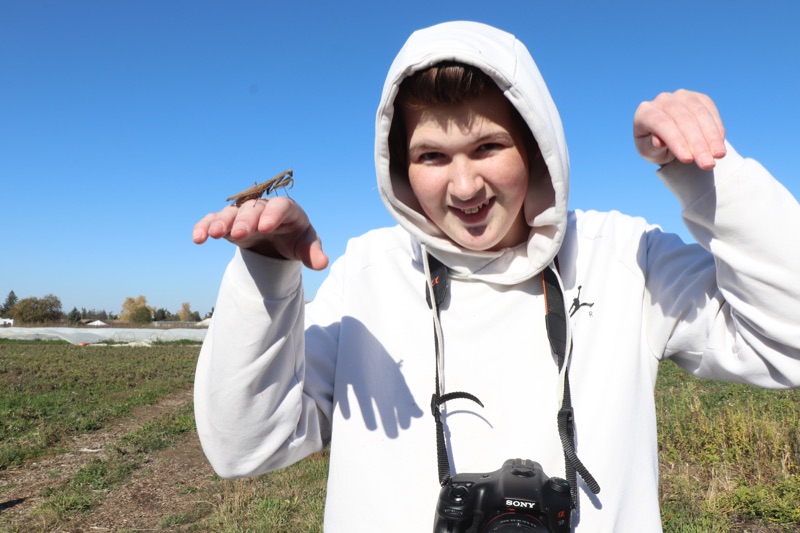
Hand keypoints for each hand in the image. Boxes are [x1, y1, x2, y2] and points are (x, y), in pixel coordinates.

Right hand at [192, 197, 328, 270]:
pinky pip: (214, 220)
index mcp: (287, 210)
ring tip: (214, 234)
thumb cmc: (296, 240)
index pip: (281, 207)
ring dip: (221, 221)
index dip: (273, 215)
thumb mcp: (306, 246)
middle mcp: (263, 208)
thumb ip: (313, 253)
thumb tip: (322, 263)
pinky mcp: (229, 223)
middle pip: (253, 209)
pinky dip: (205, 226)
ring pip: (231, 212)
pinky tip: (198, 237)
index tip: (265, 227)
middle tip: (239, 234)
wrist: (279, 240)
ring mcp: (244, 214)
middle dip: (245, 220)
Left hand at [633, 89, 726, 169]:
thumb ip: (652, 147)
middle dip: (698, 144)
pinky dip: (717, 128)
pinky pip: (711, 111)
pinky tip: (719, 145)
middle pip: (684, 120)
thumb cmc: (654, 147)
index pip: (662, 124)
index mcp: (644, 112)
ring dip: (712, 137)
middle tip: (707, 164)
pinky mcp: (699, 98)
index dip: (676, 141)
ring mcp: (682, 96)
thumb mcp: (649, 152)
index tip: (688, 160)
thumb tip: (658, 141)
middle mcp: (663, 100)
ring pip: (700, 114)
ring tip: (719, 156)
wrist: (666, 139)